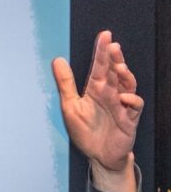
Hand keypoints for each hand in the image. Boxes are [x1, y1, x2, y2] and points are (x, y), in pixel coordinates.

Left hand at [52, 31, 142, 191]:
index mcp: (97, 90)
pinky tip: (122, 98)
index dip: (102, 52)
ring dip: (125, 75)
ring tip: (119, 67)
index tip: (105, 35)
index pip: (100, 67)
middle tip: (113, 45)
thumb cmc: (85, 131)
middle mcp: (111, 94)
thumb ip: (65, 84)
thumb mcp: (70, 106)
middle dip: (115, 59)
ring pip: (128, 85)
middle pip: (116, 72)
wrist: (98, 155)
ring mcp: (122, 105)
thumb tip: (57, 60)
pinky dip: (130, 100)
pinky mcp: (129, 118)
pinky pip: (135, 105)